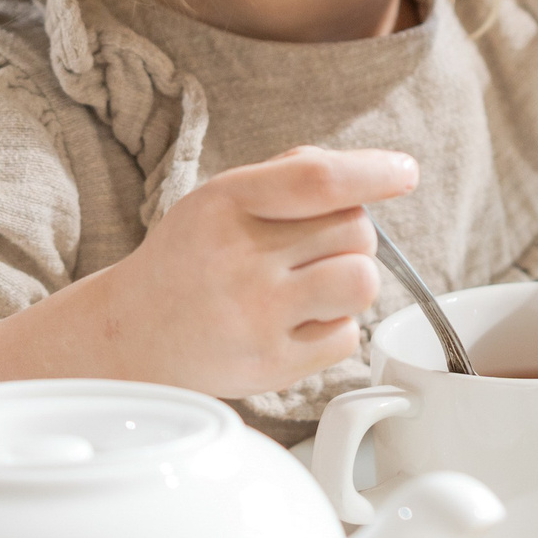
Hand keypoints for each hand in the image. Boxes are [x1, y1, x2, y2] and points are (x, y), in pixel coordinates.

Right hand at [92, 146, 413, 398]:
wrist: (132, 334)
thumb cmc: (192, 258)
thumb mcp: (219, 199)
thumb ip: (287, 176)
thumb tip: (369, 172)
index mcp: (226, 202)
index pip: (318, 180)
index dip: (373, 173)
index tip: (404, 173)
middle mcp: (240, 258)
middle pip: (355, 230)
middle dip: (350, 236)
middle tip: (311, 252)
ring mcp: (256, 315)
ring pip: (361, 281)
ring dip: (351, 280)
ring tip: (316, 285)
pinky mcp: (270, 365)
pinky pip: (348, 336)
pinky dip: (335, 327)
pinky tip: (297, 323)